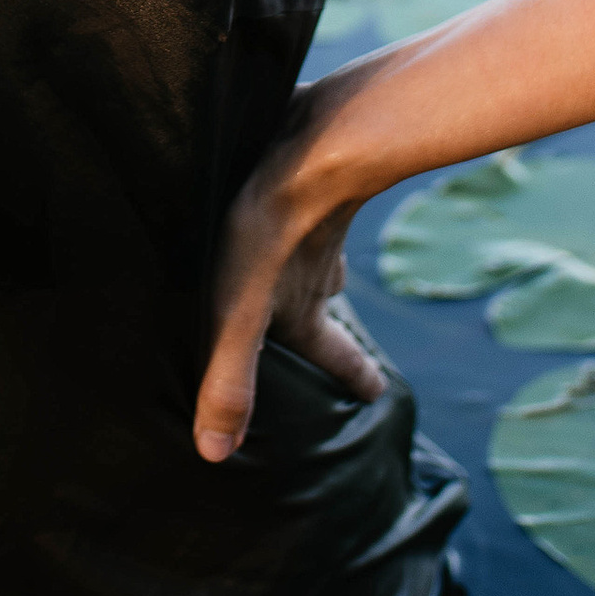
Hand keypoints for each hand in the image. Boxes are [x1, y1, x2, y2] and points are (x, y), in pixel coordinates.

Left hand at [195, 101, 391, 462]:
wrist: (314, 141)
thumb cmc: (271, 230)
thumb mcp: (240, 312)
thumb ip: (229, 378)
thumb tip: (216, 454)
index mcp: (302, 307)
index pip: (334, 354)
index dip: (353, 374)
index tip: (377, 393)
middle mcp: (314, 267)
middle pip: (326, 303)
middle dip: (331, 325)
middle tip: (343, 335)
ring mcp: (311, 222)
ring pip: (316, 254)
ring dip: (313, 266)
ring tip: (304, 269)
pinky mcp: (298, 177)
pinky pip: (299, 203)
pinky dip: (293, 210)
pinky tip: (264, 194)